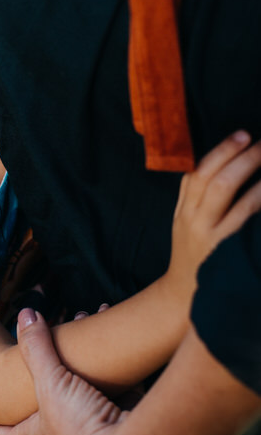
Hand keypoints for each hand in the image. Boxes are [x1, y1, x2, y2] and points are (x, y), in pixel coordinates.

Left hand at [0, 308, 126, 434]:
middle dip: (41, 380)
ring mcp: (91, 434)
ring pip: (79, 395)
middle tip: (37, 354)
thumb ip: (37, 349)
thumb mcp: (50, 383)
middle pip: (40, 411)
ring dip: (80, 364)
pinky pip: (112, 388)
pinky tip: (112, 339)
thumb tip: (25, 313)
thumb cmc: (80, 428)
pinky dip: (112, 365)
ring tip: (80, 326)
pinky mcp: (119, 423)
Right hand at [167, 132, 260, 301]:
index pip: (195, 174)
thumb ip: (194, 197)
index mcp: (183, 213)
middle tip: (260, 142)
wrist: (184, 299)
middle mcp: (195, 224)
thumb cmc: (193, 257)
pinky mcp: (231, 254)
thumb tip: (220, 163)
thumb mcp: (184, 225)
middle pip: (214, 181)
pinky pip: (250, 223)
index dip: (220, 152)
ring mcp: (214, 240)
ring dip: (256, 176)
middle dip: (239, 157)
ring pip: (235, 199)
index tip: (242, 135)